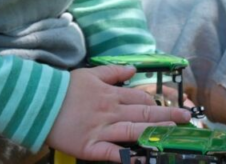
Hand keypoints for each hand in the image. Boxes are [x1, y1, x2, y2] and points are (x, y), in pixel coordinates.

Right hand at [46, 65, 191, 161]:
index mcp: (111, 94)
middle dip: (167, 116)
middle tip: (187, 119)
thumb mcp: (89, 74)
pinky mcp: (89, 146)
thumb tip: (132, 70)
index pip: (141, 98)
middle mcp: (110, 110)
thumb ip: (113, 73)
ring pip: (133, 130)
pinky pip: (111, 152)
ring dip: (154, 133)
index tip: (174, 108)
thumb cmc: (64, 89)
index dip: (159, 104)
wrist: (39, 102)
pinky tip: (138, 160)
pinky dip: (125, 157)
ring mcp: (101, 128)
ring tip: (172, 135)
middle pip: (143, 113)